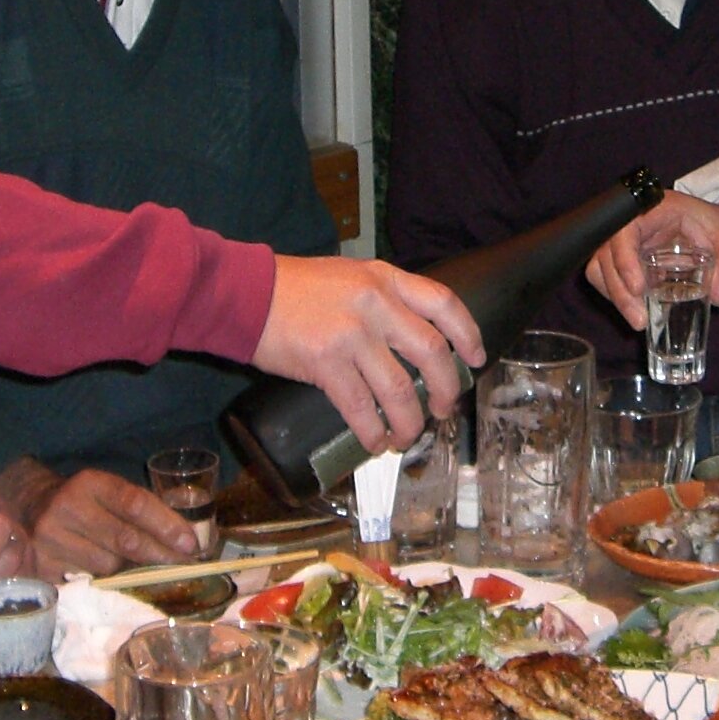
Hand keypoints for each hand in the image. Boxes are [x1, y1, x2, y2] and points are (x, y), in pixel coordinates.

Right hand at [0, 458, 198, 578]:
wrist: (29, 506)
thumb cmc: (84, 502)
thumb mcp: (106, 491)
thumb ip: (140, 509)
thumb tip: (184, 540)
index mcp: (90, 483)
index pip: (134, 503)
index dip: (165, 524)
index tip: (189, 543)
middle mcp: (67, 507)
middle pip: (124, 539)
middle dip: (159, 555)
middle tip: (183, 567)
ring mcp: (50, 538)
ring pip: (107, 566)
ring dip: (131, 572)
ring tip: (145, 572)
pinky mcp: (41, 566)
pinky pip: (86, 582)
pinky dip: (105, 585)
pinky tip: (116, 584)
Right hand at [252, 255, 483, 454]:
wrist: (243, 292)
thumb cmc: (292, 288)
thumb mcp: (349, 277)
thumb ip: (381, 299)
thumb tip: (410, 340)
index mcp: (384, 279)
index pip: (444, 304)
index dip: (467, 335)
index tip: (475, 360)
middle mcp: (375, 304)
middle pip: (432, 353)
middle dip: (445, 390)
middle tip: (441, 410)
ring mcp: (351, 333)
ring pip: (400, 390)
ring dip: (409, 422)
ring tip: (405, 436)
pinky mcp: (325, 363)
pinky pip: (361, 408)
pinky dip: (372, 432)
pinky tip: (374, 442)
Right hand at [584, 188, 718, 327]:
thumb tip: (718, 294)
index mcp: (660, 207)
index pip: (626, 226)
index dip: (624, 256)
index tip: (639, 288)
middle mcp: (638, 221)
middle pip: (607, 250)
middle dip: (618, 288)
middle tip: (639, 319)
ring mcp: (631, 240)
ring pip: (602, 265)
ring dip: (614, 295)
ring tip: (639, 320)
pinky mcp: (630, 257)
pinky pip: (609, 276)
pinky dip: (618, 295)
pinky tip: (639, 310)